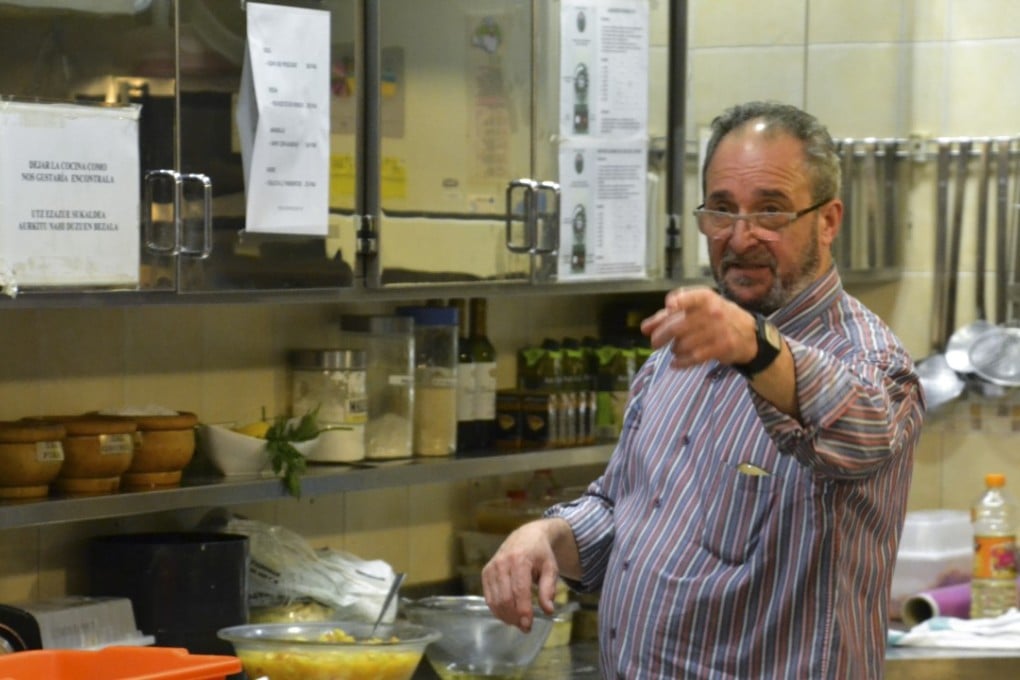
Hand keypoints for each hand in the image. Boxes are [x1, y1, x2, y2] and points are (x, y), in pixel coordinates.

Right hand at [482, 519, 563, 631]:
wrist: (526, 536)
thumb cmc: (541, 554)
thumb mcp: (551, 568)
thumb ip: (549, 589)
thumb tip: (548, 611)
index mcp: (520, 560)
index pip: (519, 591)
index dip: (523, 611)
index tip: (528, 625)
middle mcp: (502, 563)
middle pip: (505, 598)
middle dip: (514, 617)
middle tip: (525, 627)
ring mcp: (491, 568)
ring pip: (495, 600)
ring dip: (505, 616)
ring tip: (518, 623)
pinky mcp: (485, 573)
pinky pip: (488, 597)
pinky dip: (497, 610)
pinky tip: (508, 615)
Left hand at [640, 286, 756, 369]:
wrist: (749, 334)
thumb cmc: (716, 317)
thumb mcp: (698, 308)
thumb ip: (670, 314)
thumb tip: (645, 327)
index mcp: (706, 298)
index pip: (691, 297)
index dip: (680, 301)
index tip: (669, 306)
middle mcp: (713, 312)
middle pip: (678, 326)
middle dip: (661, 336)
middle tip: (655, 342)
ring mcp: (718, 330)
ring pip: (684, 343)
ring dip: (674, 349)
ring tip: (674, 349)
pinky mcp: (721, 347)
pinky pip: (695, 357)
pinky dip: (681, 362)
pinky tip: (676, 363)